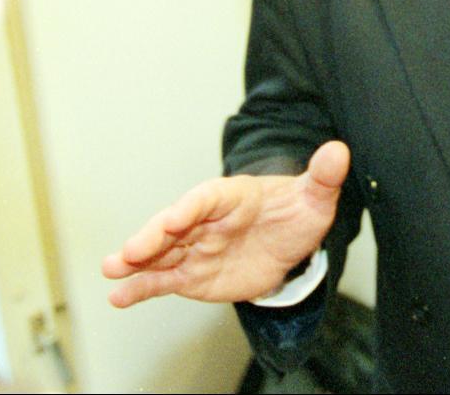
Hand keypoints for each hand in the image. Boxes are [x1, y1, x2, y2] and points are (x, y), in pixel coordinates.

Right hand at [102, 140, 349, 307]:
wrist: (289, 240)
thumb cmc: (296, 212)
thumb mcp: (315, 197)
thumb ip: (323, 177)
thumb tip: (339, 152)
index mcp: (231, 196)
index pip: (206, 199)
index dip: (190, 208)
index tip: (174, 218)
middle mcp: (205, 220)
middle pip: (174, 226)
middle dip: (152, 237)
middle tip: (129, 251)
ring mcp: (195, 247)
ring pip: (160, 253)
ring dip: (135, 261)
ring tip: (110, 269)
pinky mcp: (191, 273)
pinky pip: (162, 280)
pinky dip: (140, 288)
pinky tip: (118, 297)